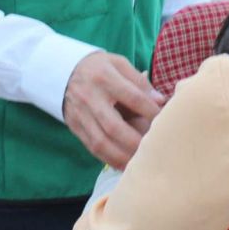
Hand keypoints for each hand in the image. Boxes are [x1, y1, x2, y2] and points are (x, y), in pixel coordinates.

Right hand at [62, 51, 165, 169]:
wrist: (64, 71)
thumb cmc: (100, 67)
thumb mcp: (119, 64)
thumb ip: (139, 82)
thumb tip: (160, 101)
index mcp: (104, 78)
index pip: (132, 97)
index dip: (150, 110)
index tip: (164, 120)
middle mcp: (90, 98)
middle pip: (113, 126)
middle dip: (135, 141)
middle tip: (153, 148)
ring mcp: (80, 115)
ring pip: (101, 142)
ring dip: (122, 156)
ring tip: (139, 162)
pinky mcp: (75, 127)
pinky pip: (92, 147)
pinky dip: (109, 159)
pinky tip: (123, 165)